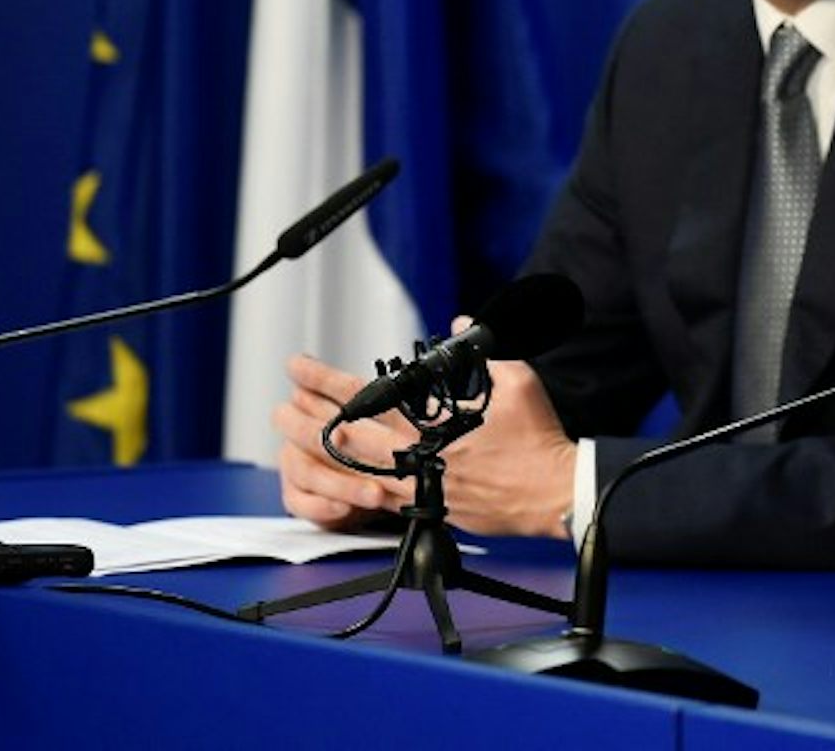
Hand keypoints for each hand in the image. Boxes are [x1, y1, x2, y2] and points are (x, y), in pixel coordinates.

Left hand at [272, 321, 577, 538]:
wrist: (554, 492)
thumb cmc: (538, 437)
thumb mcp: (515, 379)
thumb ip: (480, 351)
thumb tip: (459, 324)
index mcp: (433, 421)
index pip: (366, 396)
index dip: (326, 381)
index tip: (300, 367)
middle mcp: (418, 456)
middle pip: (347, 439)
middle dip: (307, 420)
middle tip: (280, 408)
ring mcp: (420, 487)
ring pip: (352, 475)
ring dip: (317, 457)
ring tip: (290, 444)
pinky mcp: (429, 509)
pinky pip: (375, 502)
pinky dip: (347, 490)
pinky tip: (331, 482)